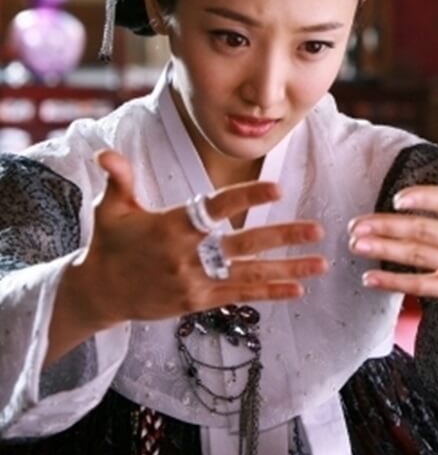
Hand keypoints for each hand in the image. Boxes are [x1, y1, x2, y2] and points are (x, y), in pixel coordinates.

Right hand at [48, 149, 326, 363]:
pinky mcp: (198, 301)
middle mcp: (187, 255)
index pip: (216, 208)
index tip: (277, 189)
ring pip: (250, 274)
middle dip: (283, 237)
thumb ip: (119, 177)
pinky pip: (240, 296)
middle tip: (317, 229)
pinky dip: (269, 293)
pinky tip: (296, 289)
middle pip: (243, 244)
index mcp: (171, 226)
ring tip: (320, 263)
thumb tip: (105, 153)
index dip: (247, 197)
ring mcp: (195, 282)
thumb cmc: (110, 243)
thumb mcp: (111, 207)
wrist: (99, 292)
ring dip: (288, 269)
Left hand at [349, 149, 437, 371]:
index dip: (427, 200)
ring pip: (421, 259)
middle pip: (428, 234)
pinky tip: (369, 277)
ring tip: (354, 242)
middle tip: (355, 222)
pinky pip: (424, 287)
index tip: (397, 197)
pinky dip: (395, 282)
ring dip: (383, 250)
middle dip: (387, 227)